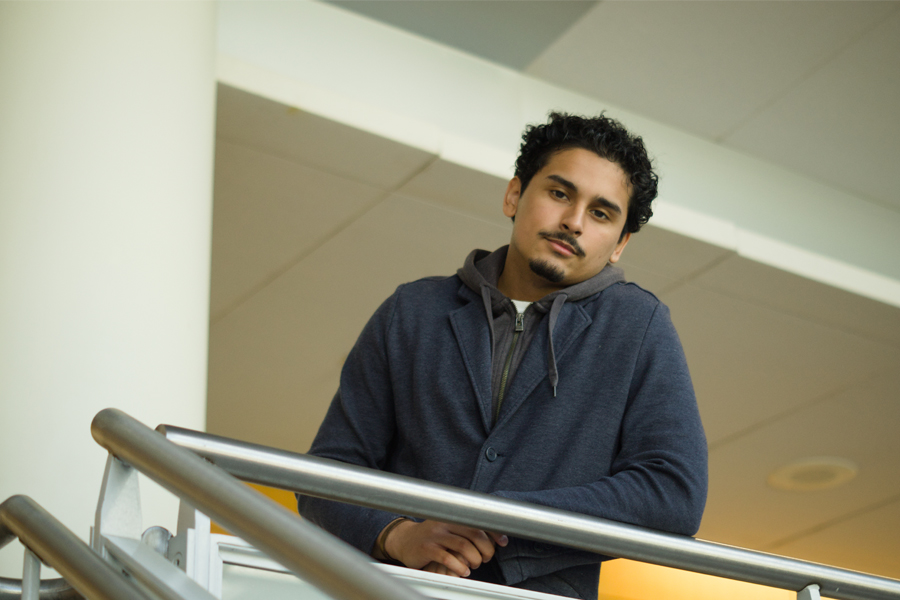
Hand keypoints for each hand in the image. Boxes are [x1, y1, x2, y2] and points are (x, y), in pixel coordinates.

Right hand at [383, 519, 507, 577]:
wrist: (405, 540)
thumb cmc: (432, 536)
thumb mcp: (449, 527)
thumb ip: (468, 529)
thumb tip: (496, 537)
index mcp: (453, 515)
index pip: (479, 520)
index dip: (494, 532)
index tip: (503, 542)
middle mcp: (445, 522)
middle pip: (474, 533)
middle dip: (486, 549)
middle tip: (485, 558)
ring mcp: (435, 534)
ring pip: (464, 546)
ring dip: (475, 559)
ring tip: (475, 564)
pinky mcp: (427, 548)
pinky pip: (448, 558)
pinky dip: (460, 567)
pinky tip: (463, 570)